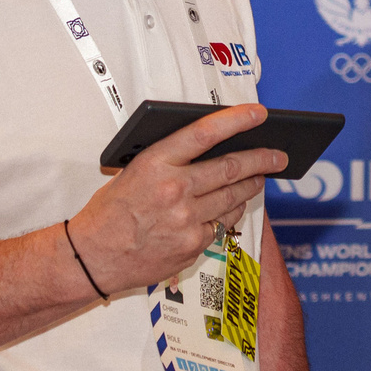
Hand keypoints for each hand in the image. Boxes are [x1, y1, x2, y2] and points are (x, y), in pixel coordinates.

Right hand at [69, 104, 285, 293]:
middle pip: (231, 168)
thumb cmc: (111, 211)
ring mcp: (185, 220)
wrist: (92, 257)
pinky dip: (231, 213)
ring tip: (261, 178)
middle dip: (262, 159)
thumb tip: (211, 148)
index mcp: (154, 163)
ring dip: (251, 186)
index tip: (260, 113)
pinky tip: (234, 206)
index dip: (236, 120)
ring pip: (233, 197)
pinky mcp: (191, 245)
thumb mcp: (131, 172)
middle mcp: (173, 189)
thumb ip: (169, 160)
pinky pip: (222, 224)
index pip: (204, 133)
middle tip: (278, 156)